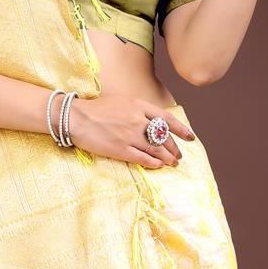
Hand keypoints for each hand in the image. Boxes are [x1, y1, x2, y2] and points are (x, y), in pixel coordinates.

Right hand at [70, 96, 194, 167]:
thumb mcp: (122, 102)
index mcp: (139, 106)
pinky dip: (154, 163)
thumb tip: (153, 122)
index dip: (182, 130)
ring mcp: (130, 136)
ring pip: (156, 150)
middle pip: (164, 137)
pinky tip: (159, 166)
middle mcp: (138, 120)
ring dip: (167, 158)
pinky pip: (143, 158)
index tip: (190, 137)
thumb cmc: (97, 109)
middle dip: (174, 148)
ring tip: (172, 163)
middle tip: (178, 155)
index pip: (167, 119)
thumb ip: (139, 110)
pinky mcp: (120, 150)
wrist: (77, 118)